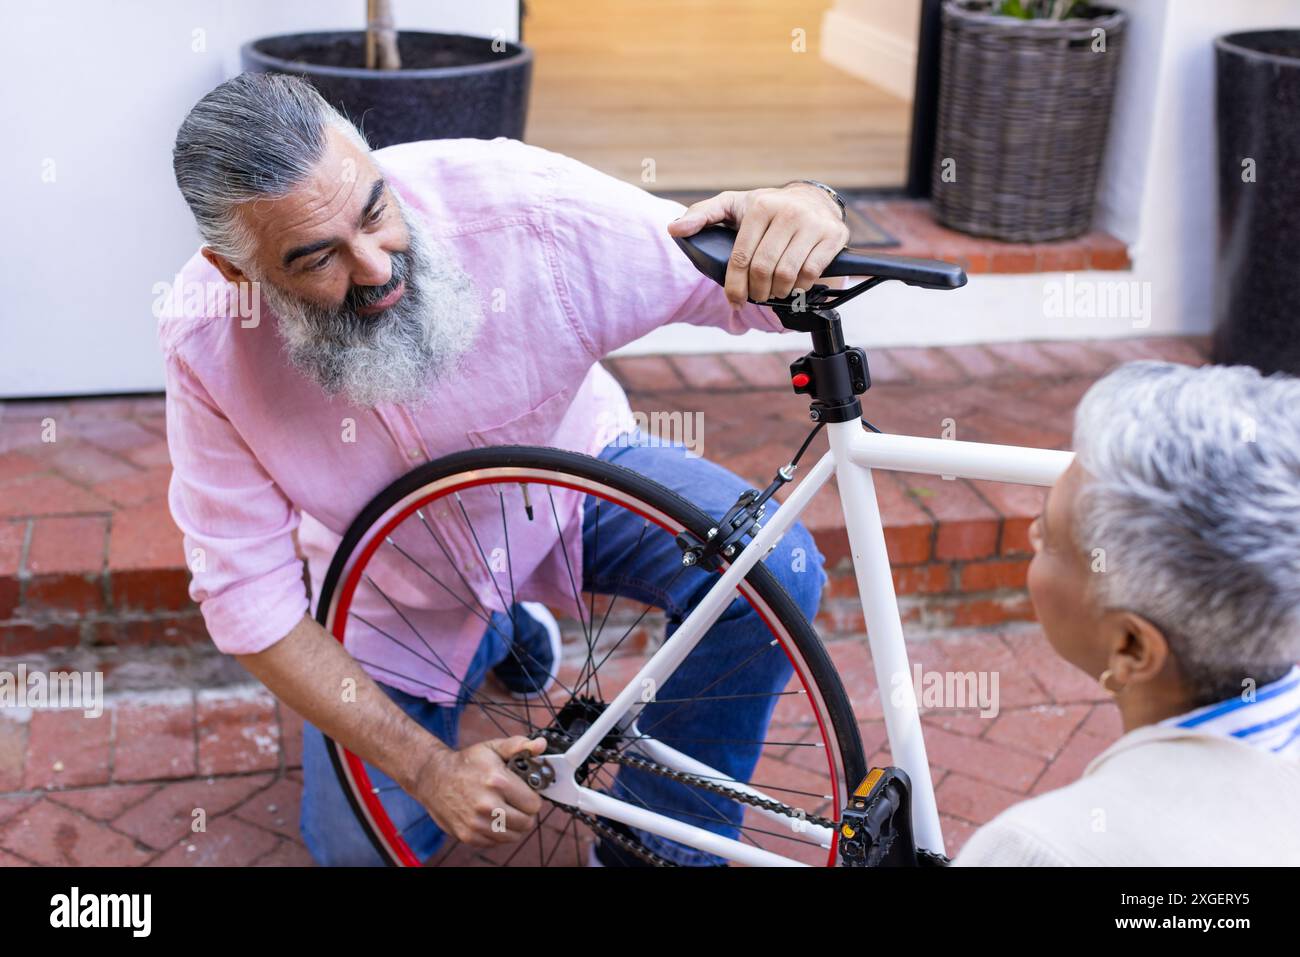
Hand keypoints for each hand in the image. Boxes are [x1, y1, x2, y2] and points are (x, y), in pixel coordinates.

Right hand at [410, 735, 546, 846]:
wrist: (434, 778)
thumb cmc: (467, 763)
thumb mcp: (493, 748)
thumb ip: (519, 746)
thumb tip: (541, 745)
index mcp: (497, 781)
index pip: (534, 804)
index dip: (533, 797)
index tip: (525, 792)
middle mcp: (487, 805)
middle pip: (527, 823)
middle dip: (525, 812)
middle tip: (517, 802)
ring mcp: (477, 824)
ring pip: (513, 836)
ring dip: (513, 824)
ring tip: (505, 809)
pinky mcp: (468, 836)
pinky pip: (496, 842)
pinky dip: (498, 832)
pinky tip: (491, 817)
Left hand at [667, 183, 850, 305]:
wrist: (812, 198)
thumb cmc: (767, 207)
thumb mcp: (733, 205)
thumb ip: (702, 216)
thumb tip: (674, 230)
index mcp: (761, 206)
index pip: (741, 257)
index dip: (734, 285)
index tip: (734, 299)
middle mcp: (788, 212)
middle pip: (763, 270)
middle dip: (756, 292)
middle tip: (754, 297)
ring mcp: (813, 224)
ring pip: (787, 275)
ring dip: (776, 293)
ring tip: (772, 292)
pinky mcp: (833, 237)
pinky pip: (811, 274)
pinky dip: (799, 287)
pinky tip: (792, 286)